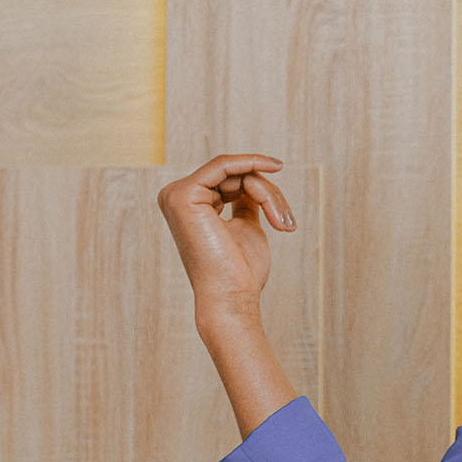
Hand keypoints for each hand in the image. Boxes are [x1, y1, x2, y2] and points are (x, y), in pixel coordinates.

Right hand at [157, 153, 296, 317]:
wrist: (232, 297)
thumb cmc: (240, 270)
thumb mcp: (246, 226)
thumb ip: (245, 201)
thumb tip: (253, 178)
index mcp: (188, 205)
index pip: (229, 181)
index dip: (262, 190)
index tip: (285, 206)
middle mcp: (176, 197)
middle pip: (233, 174)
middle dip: (268, 193)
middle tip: (286, 222)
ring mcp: (176, 195)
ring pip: (235, 171)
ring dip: (267, 192)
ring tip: (280, 221)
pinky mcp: (183, 195)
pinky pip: (225, 165)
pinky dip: (252, 164)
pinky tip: (273, 167)